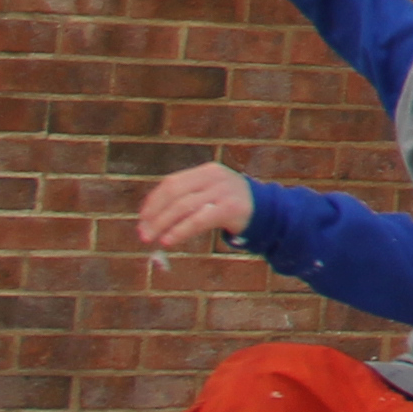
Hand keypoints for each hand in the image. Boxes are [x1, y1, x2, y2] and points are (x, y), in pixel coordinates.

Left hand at [136, 163, 255, 252]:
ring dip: (163, 224)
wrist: (270, 212)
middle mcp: (215, 177)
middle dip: (155, 214)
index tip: (142, 219)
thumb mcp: (212, 194)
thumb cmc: (232, 205)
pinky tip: (169, 240)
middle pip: (175, 194)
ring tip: (152, 239)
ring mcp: (224, 191)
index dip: (153, 201)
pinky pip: (199, 220)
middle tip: (143, 233)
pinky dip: (180, 230)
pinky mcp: (231, 208)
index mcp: (207, 171)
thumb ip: (188, 198)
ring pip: (184, 206)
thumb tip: (151, 218)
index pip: (171, 183)